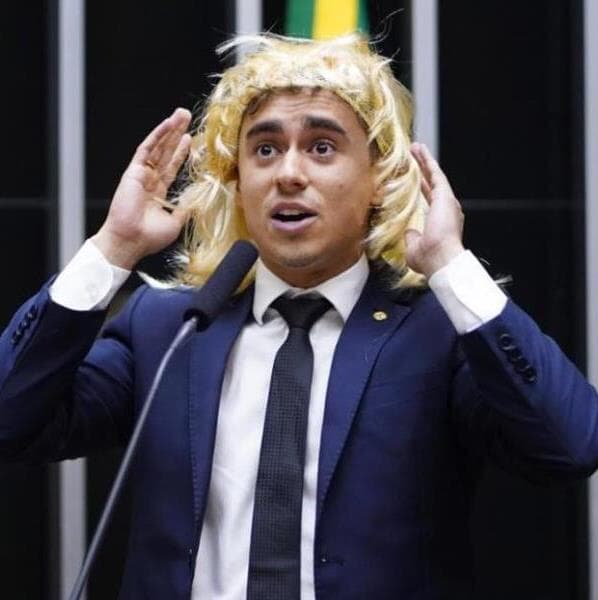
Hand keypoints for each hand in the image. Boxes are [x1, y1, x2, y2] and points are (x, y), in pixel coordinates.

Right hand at [92, 108, 192, 268]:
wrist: (131, 241)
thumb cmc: (149, 237)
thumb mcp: (176, 222)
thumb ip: (185, 208)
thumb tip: (198, 200)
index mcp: (158, 193)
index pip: (171, 167)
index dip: (181, 153)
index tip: (191, 139)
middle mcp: (149, 181)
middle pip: (165, 152)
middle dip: (177, 134)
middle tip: (186, 117)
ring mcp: (141, 174)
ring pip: (157, 147)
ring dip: (169, 130)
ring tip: (180, 114)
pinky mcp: (133, 172)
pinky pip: (146, 149)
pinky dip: (157, 136)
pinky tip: (167, 125)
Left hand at [405, 143, 464, 277]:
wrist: (441, 259)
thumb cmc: (430, 260)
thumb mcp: (415, 248)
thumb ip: (412, 237)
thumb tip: (409, 231)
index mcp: (440, 222)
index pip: (430, 200)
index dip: (422, 189)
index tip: (417, 180)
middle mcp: (446, 210)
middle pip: (433, 184)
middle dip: (424, 170)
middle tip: (416, 156)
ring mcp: (447, 202)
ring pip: (434, 176)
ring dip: (425, 161)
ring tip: (416, 147)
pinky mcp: (445, 196)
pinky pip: (436, 174)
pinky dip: (427, 161)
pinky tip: (420, 151)